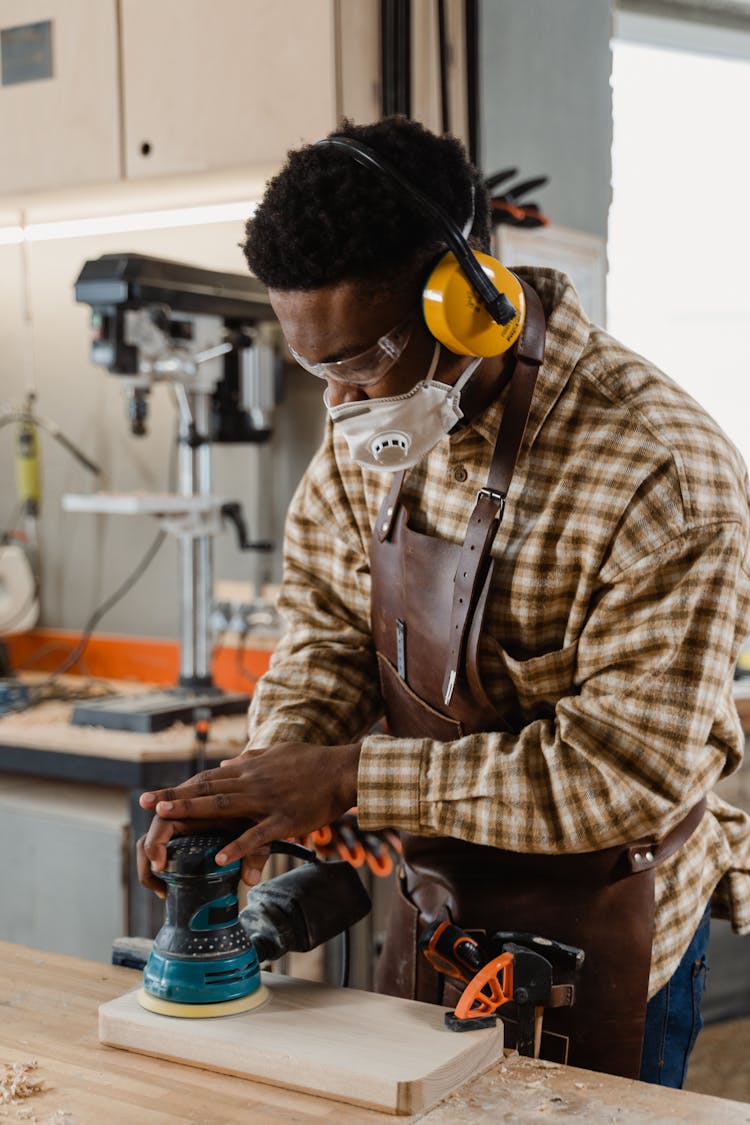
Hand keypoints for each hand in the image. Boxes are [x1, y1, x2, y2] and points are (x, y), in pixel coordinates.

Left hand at [138, 741, 360, 891]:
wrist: (343, 770)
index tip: (153, 796)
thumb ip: (249, 759)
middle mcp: (252, 783)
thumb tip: (224, 764)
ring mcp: (267, 801)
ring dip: (192, 811)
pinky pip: (257, 835)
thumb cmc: (313, 761)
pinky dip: (236, 846)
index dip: (179, 788)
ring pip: (223, 806)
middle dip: (174, 798)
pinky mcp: (285, 820)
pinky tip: (217, 858)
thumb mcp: (276, 753)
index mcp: (250, 770)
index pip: (206, 779)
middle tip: (145, 804)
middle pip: (206, 790)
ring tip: (165, 819)